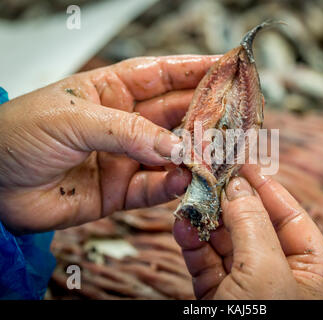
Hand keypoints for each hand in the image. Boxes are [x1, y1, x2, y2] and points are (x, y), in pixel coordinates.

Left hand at [0, 55, 218, 233]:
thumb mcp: (72, 119)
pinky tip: (182, 179)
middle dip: (206, 115)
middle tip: (233, 118)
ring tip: (212, 154)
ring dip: (194, 154)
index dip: (197, 69)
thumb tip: (174, 148)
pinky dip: (171, 184)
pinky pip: (156, 187)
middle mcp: (125, 122)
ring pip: (173, 152)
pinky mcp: (121, 190)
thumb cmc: (17, 135)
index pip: (164, 74)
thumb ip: (127, 132)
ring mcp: (126, 156)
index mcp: (111, 90)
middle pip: (177, 114)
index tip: (229, 66)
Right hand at [173, 164, 322, 298]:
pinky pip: (204, 264)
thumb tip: (238, 184)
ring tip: (190, 198)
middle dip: (230, 201)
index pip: (291, 216)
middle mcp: (280, 276)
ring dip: (206, 220)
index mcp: (310, 270)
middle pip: (254, 225)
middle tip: (208, 174)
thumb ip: (252, 223)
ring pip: (225, 243)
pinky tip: (183, 226)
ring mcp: (246, 288)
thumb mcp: (266, 271)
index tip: (244, 162)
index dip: (268, 187)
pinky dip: (192, 244)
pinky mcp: (217, 299)